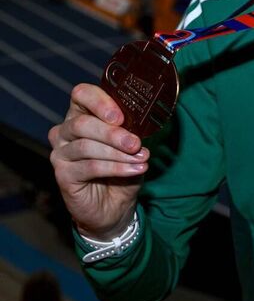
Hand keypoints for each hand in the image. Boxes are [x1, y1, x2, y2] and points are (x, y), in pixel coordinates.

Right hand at [48, 84, 146, 239]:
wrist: (115, 205)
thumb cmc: (123, 170)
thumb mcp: (133, 147)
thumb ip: (134, 131)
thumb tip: (146, 121)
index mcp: (82, 115)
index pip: (81, 95)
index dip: (100, 101)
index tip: (121, 116)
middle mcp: (65, 131)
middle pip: (82, 123)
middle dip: (113, 133)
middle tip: (136, 143)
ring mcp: (61, 153)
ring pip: (86, 146)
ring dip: (118, 153)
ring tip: (141, 159)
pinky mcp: (62, 174)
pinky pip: (89, 167)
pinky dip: (116, 168)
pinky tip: (135, 170)